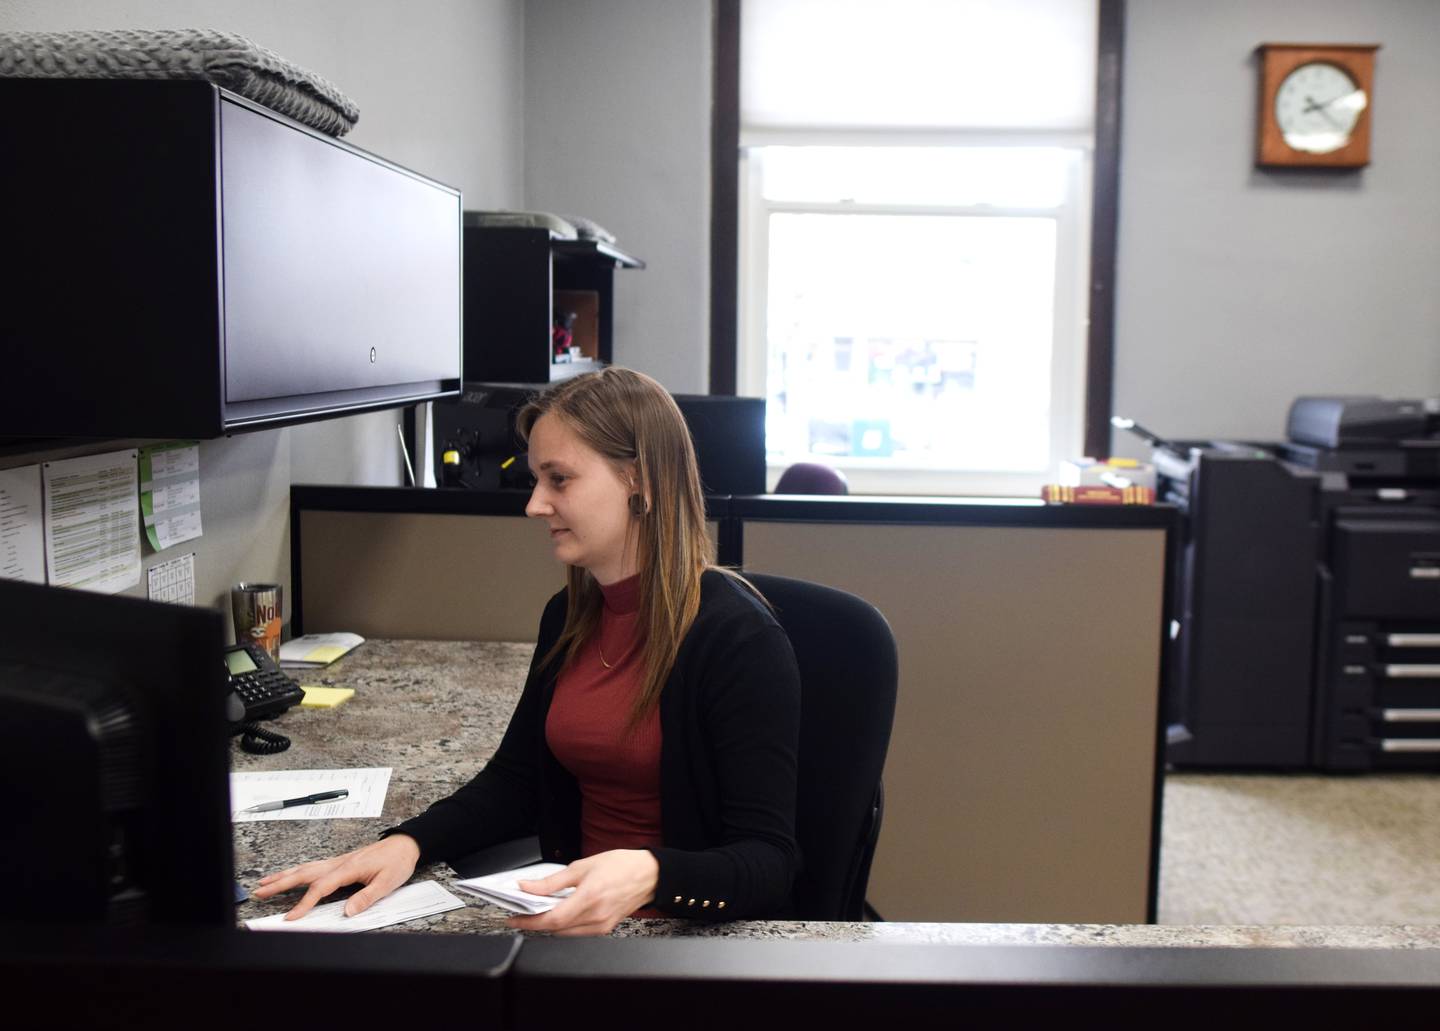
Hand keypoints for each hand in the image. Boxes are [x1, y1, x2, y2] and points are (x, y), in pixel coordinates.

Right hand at [252, 834, 420, 920]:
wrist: (405, 845)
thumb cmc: (397, 862)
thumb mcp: (387, 883)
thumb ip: (366, 897)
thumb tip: (347, 912)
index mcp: (349, 868)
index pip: (321, 888)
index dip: (304, 904)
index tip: (291, 917)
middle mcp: (339, 863)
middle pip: (304, 874)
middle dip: (280, 883)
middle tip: (260, 891)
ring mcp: (338, 861)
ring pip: (306, 868)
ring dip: (284, 876)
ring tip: (265, 882)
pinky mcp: (340, 862)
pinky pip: (313, 866)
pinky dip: (297, 871)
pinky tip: (290, 875)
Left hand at [507, 849, 659, 935]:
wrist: (648, 875)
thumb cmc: (621, 866)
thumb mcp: (582, 866)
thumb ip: (552, 881)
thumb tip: (529, 887)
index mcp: (589, 897)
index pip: (552, 919)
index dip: (529, 921)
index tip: (514, 917)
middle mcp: (596, 916)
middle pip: (555, 929)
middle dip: (535, 922)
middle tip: (523, 911)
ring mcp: (601, 926)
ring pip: (565, 933)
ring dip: (549, 924)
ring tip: (539, 911)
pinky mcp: (605, 929)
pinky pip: (577, 932)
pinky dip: (564, 925)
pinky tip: (560, 913)